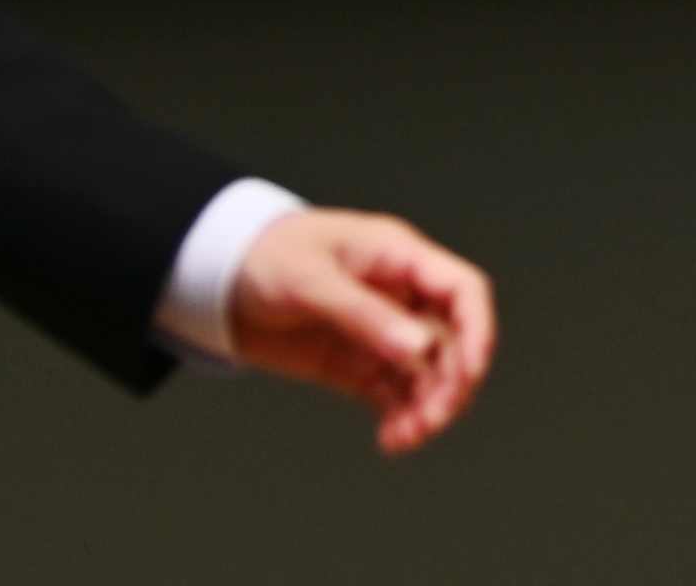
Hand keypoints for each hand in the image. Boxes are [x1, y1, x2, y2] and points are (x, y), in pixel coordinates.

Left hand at [222, 207, 496, 455]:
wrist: (218, 280)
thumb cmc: (265, 256)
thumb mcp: (310, 280)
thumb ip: (364, 314)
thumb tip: (418, 348)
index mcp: (397, 258)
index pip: (461, 291)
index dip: (477, 330)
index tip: (469, 373)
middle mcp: (399, 297)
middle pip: (453, 342)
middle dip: (451, 383)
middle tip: (431, 418)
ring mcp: (381, 333)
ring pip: (428, 376)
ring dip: (428, 408)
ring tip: (406, 436)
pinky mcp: (359, 364)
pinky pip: (395, 395)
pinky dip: (401, 420)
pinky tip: (391, 440)